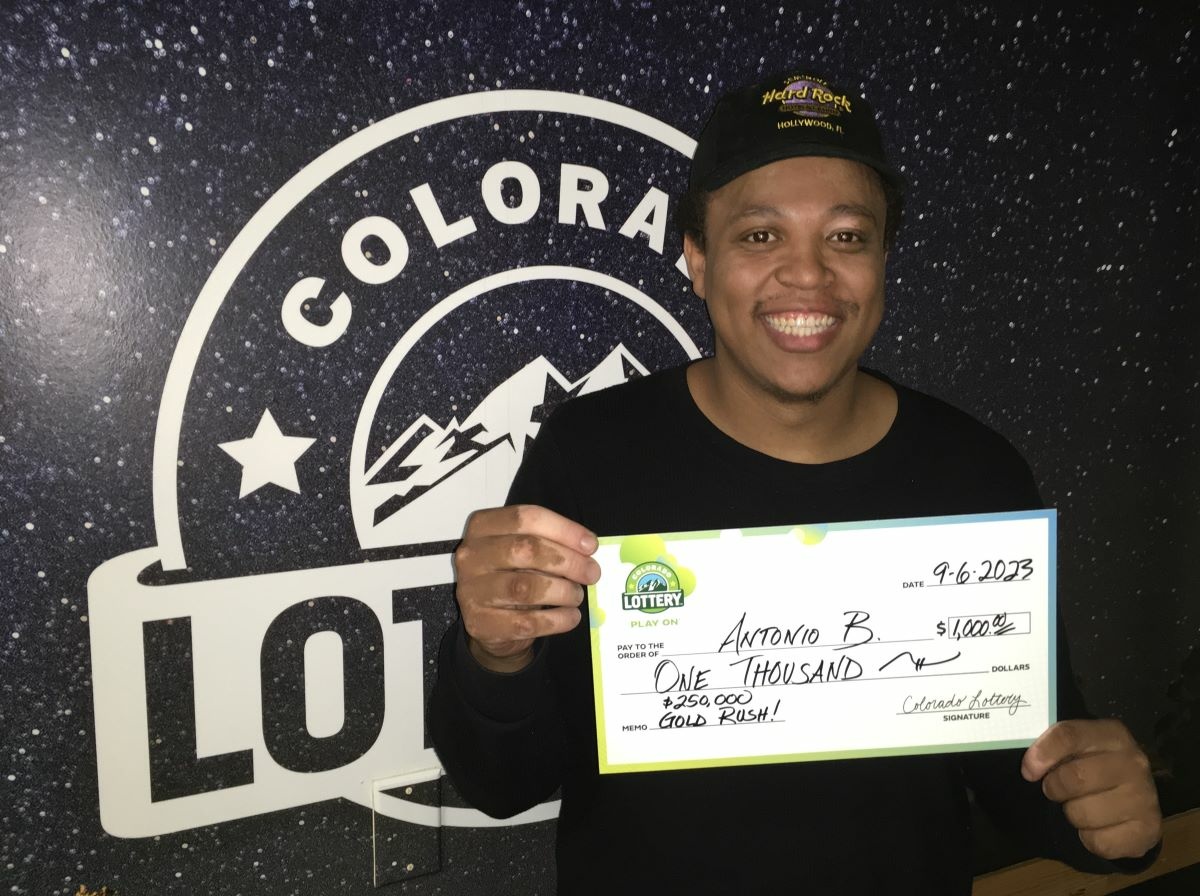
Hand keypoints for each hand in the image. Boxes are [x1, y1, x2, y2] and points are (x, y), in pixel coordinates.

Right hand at [453, 504, 599, 672]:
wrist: (489, 622)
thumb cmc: (512, 576)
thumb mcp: (525, 552)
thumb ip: (550, 543)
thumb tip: (586, 548)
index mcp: (482, 527)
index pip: (525, 518)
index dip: (563, 529)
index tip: (591, 545)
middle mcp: (471, 555)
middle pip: (525, 549)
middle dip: (567, 560)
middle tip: (592, 573)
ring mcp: (471, 590)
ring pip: (525, 587)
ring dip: (562, 591)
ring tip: (577, 595)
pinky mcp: (480, 623)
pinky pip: (525, 622)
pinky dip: (556, 620)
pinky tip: (571, 617)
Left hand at [1021, 719, 1161, 859]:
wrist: (1131, 804)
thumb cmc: (1094, 768)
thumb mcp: (1077, 749)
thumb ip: (1055, 748)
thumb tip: (1031, 767)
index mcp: (1112, 734)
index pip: (1069, 735)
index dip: (1042, 754)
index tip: (1028, 771)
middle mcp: (1134, 762)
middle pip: (1075, 777)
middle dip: (1055, 788)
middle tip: (1056, 790)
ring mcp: (1145, 797)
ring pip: (1083, 813)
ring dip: (1072, 815)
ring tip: (1082, 807)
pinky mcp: (1148, 830)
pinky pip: (1099, 842)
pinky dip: (1089, 839)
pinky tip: (1098, 827)